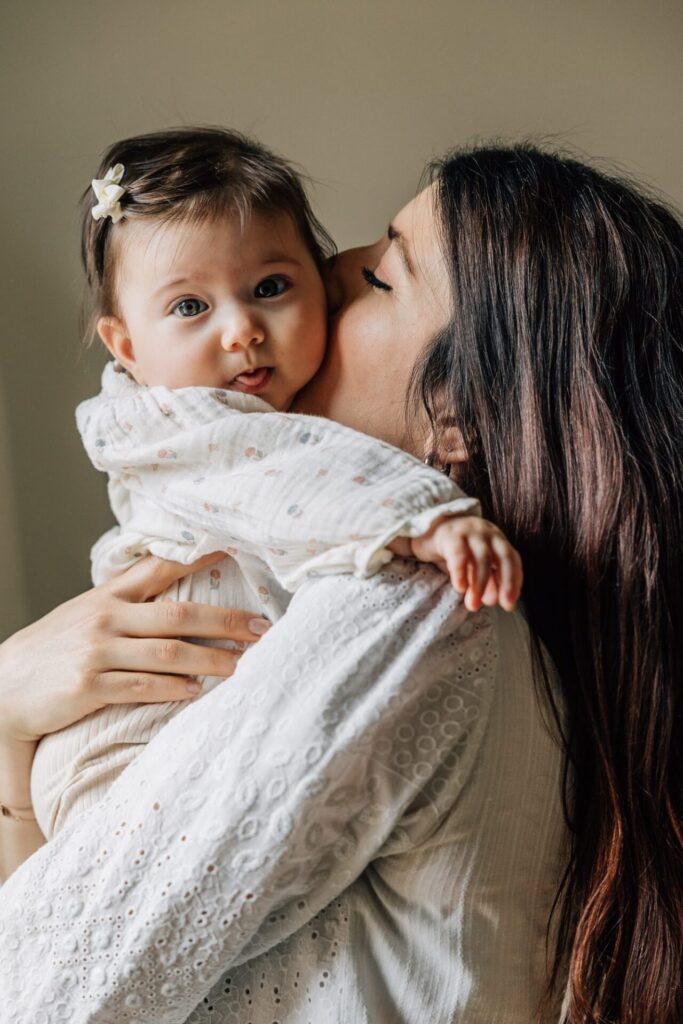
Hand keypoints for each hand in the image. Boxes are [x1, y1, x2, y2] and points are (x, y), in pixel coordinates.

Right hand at [0, 553, 271, 743]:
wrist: (2, 686)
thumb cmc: (55, 649)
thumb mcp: (87, 614)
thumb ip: (128, 601)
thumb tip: (176, 587)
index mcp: (107, 596)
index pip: (158, 567)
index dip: (197, 558)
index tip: (234, 551)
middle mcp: (104, 618)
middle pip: (176, 614)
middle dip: (224, 621)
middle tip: (260, 628)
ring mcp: (96, 652)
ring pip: (167, 653)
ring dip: (209, 659)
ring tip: (239, 665)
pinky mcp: (87, 686)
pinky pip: (140, 687)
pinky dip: (172, 689)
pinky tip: (196, 691)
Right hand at [409, 516, 522, 612]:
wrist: (427, 529)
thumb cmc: (455, 550)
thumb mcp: (473, 565)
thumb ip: (486, 580)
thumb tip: (492, 600)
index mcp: (497, 540)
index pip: (513, 560)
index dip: (514, 582)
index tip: (509, 604)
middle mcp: (488, 533)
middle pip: (503, 557)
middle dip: (505, 582)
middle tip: (500, 605)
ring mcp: (470, 532)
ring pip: (482, 559)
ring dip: (480, 584)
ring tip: (473, 604)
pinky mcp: (450, 535)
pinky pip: (458, 555)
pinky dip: (461, 573)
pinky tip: (460, 588)